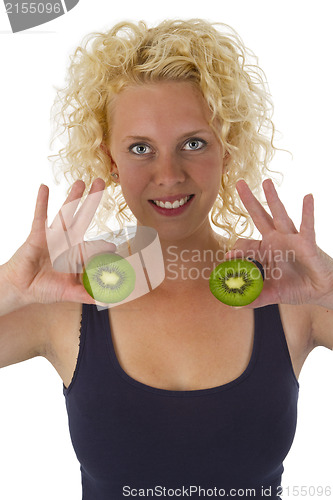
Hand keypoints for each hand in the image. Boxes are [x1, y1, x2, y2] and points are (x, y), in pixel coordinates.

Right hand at [4, 179, 115, 305]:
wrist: (21, 288)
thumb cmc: (45, 289)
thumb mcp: (69, 294)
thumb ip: (87, 296)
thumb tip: (106, 301)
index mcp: (77, 253)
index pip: (94, 246)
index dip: (103, 247)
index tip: (113, 249)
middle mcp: (67, 241)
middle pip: (83, 217)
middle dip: (92, 201)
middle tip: (102, 183)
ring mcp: (52, 236)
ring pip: (65, 213)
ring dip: (72, 197)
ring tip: (81, 181)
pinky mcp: (37, 236)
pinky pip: (40, 217)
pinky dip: (42, 203)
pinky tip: (44, 187)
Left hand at [224, 178, 332, 307]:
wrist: (320, 291)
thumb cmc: (297, 288)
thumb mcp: (272, 295)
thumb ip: (254, 299)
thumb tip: (234, 305)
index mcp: (266, 251)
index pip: (245, 243)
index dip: (236, 250)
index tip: (228, 258)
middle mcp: (277, 240)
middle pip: (260, 217)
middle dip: (249, 200)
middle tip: (238, 183)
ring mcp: (291, 239)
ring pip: (280, 215)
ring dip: (273, 198)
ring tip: (266, 182)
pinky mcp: (307, 243)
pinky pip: (307, 225)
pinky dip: (307, 212)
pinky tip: (307, 197)